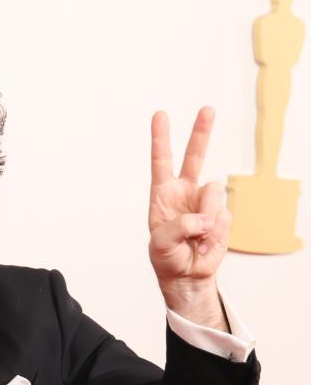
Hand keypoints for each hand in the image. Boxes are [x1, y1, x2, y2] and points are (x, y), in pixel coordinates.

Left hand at [148, 107, 229, 330]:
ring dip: (207, 216)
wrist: (186, 275)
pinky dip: (215, 232)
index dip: (160, 139)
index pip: (161, 162)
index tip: (160, 115)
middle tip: (207, 109)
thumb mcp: (160, 244)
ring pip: (214, 192)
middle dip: (201, 132)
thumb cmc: (166, 257)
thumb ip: (178, 227)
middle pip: (194, 157)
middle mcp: (185, 192)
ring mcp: (205, 202)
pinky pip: (223, 215)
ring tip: (196, 237)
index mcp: (163, 194)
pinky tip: (205, 242)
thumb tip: (203, 218)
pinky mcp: (221, 215)